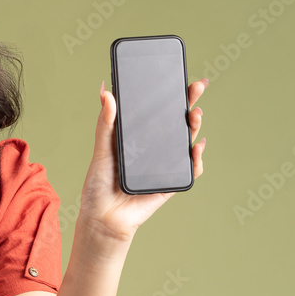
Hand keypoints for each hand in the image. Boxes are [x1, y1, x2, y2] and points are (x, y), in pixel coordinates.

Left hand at [77, 77, 207, 241]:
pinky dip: (196, 159)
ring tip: (195, 115)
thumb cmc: (98, 185)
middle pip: (176, 123)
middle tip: (196, 88)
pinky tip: (196, 147)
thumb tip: (105, 91)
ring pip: (185, 143)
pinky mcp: (170, 183)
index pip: (157, 112)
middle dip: (189, 104)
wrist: (102, 217)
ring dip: (194, 128)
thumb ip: (105, 122)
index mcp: (137, 138)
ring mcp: (164, 165)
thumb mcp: (101, 149)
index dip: (170, 96)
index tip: (180, 78)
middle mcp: (153, 149)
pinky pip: (189, 170)